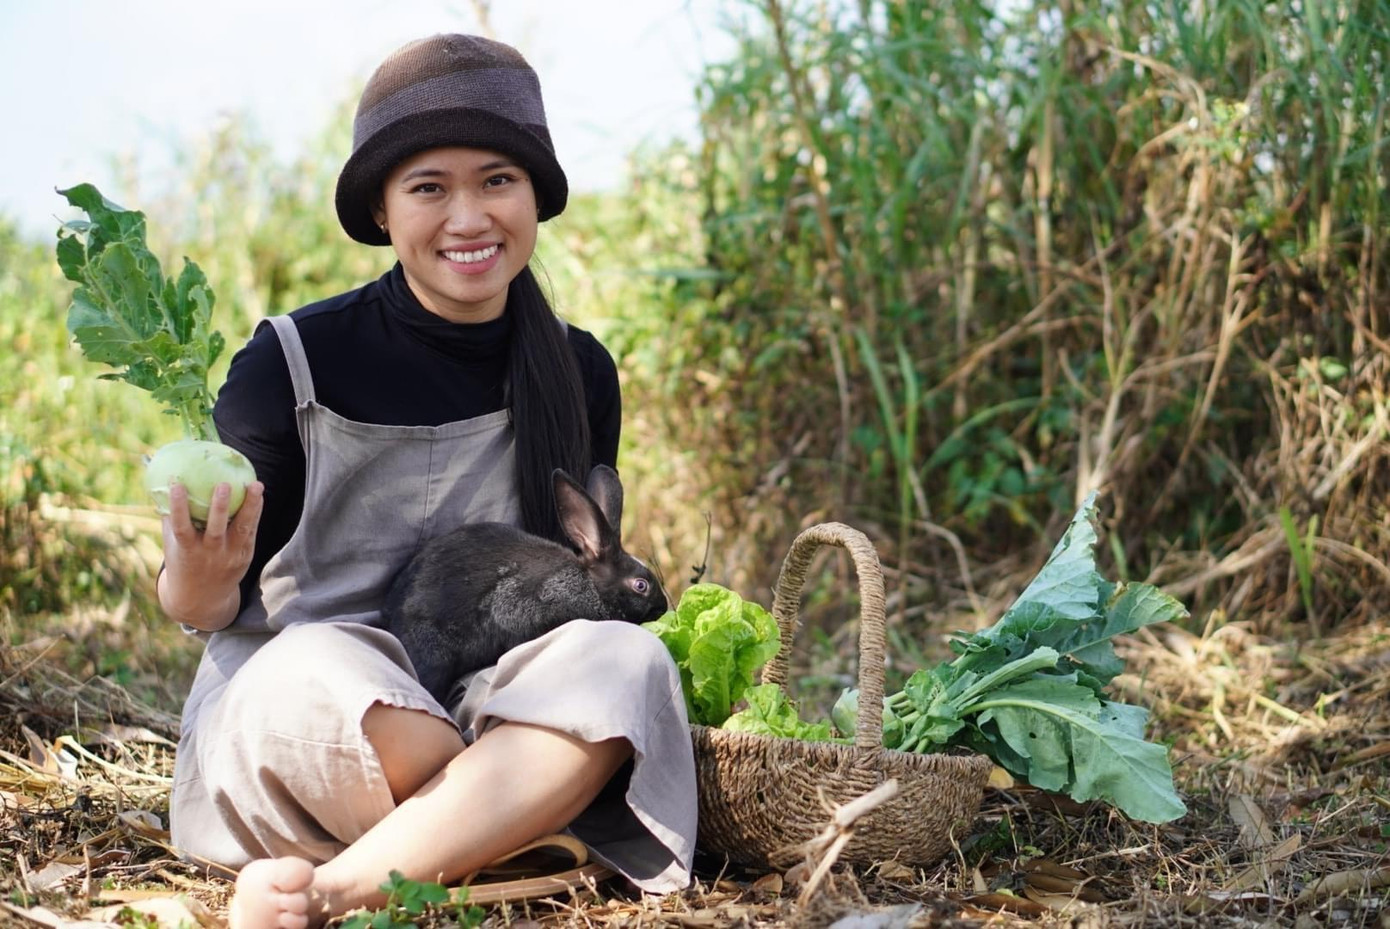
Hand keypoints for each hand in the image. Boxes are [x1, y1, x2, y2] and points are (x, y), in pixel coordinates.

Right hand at [159, 479, 264, 629]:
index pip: (181, 528)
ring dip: (250, 506)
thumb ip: (170, 518)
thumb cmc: (183, 561)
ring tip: (256, 484)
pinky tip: (258, 495)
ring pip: (241, 529)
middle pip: (215, 530)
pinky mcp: (245, 556)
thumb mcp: (172, 544)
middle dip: (219, 507)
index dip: (178, 507)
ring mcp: (229, 556)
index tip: (176, 483)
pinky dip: (255, 513)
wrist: (201, 598)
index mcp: (187, 551)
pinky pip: (251, 532)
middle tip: (223, 484)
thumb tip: (163, 484)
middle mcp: (209, 554)